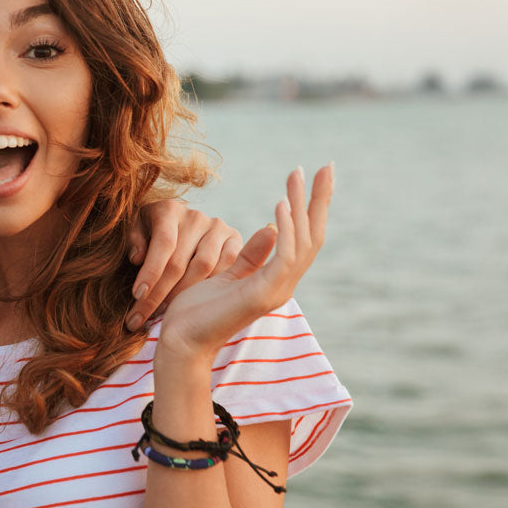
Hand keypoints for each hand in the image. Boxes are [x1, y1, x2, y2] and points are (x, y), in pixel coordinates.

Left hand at [123, 199, 247, 330]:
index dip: (150, 271)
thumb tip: (137, 258)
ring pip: (204, 266)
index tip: (137, 296)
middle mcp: (195, 216)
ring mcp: (217, 227)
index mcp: (169, 209)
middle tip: (143, 316)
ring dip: (184, 294)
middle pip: (180, 261)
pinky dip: (210, 286)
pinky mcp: (234, 239)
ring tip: (165, 312)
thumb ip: (134, 241)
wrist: (180, 227)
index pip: (163, 243)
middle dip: (159, 293)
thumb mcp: (136, 232)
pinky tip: (193, 301)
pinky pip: (226, 266)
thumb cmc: (151, 232)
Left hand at [156, 165, 333, 361]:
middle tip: (326, 166)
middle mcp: (284, 285)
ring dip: (301, 207)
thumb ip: (252, 254)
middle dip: (319, 200)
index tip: (316, 175)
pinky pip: (282, 257)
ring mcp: (276, 291)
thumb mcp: (228, 272)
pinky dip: (285, 230)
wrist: (181, 341)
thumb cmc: (199, 310)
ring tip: (296, 176)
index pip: (304, 237)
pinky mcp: (262, 295)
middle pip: (313, 236)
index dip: (312, 206)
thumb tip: (271, 227)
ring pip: (302, 243)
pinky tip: (280, 206)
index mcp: (277, 278)